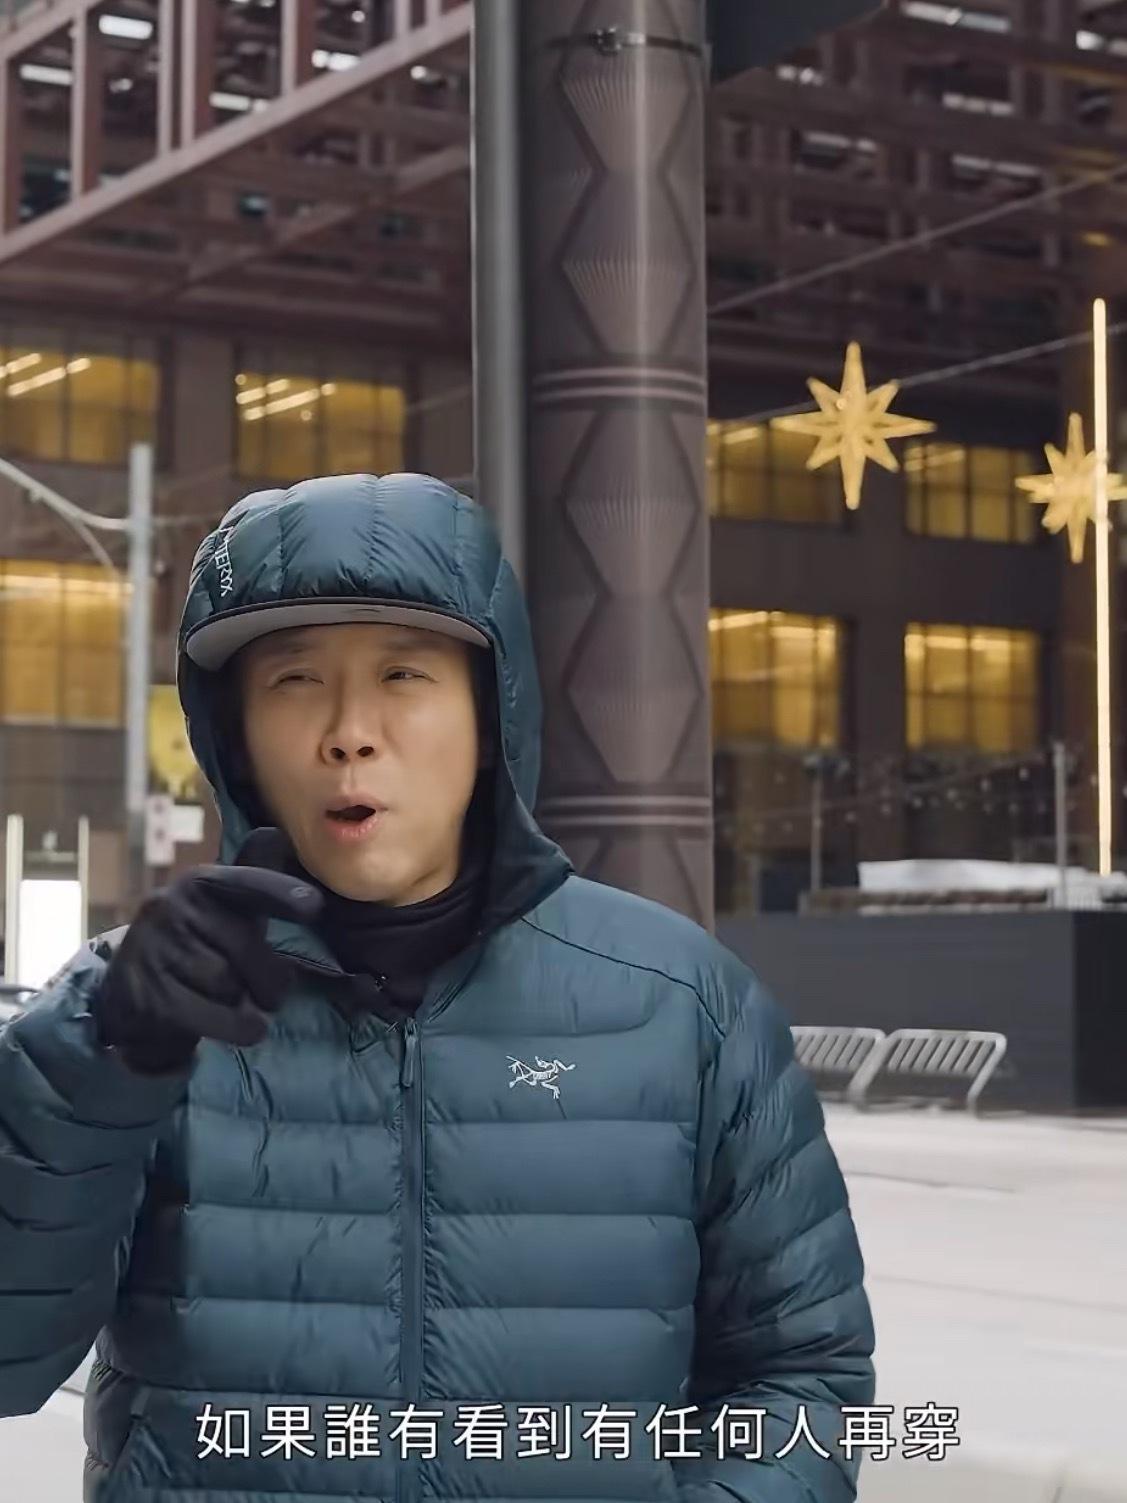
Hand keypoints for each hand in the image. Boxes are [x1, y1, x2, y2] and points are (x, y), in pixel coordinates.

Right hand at [93, 828, 322, 1073]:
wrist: (132, 997)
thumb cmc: (198, 946)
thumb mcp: (228, 911)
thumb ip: (255, 878)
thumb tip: (276, 833)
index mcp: (198, 883)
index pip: (243, 884)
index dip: (279, 892)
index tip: (314, 906)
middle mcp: (170, 907)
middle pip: (243, 945)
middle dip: (268, 976)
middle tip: (271, 993)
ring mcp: (153, 949)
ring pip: (226, 983)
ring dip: (239, 1000)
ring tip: (226, 998)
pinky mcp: (145, 992)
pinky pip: (211, 1015)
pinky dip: (237, 1027)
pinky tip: (248, 1029)